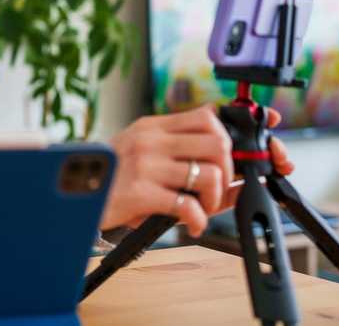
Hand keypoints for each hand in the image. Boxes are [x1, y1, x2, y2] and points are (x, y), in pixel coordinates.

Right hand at [99, 104, 294, 236]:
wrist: (74, 196)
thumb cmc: (113, 179)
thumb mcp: (143, 156)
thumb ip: (182, 156)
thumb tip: (231, 172)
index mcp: (153, 127)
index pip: (207, 115)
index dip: (239, 127)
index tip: (263, 134)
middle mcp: (151, 140)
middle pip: (218, 142)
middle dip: (229, 168)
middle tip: (216, 186)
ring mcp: (146, 164)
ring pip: (210, 174)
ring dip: (215, 199)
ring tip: (202, 208)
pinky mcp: (142, 192)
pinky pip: (188, 206)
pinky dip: (198, 220)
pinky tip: (190, 224)